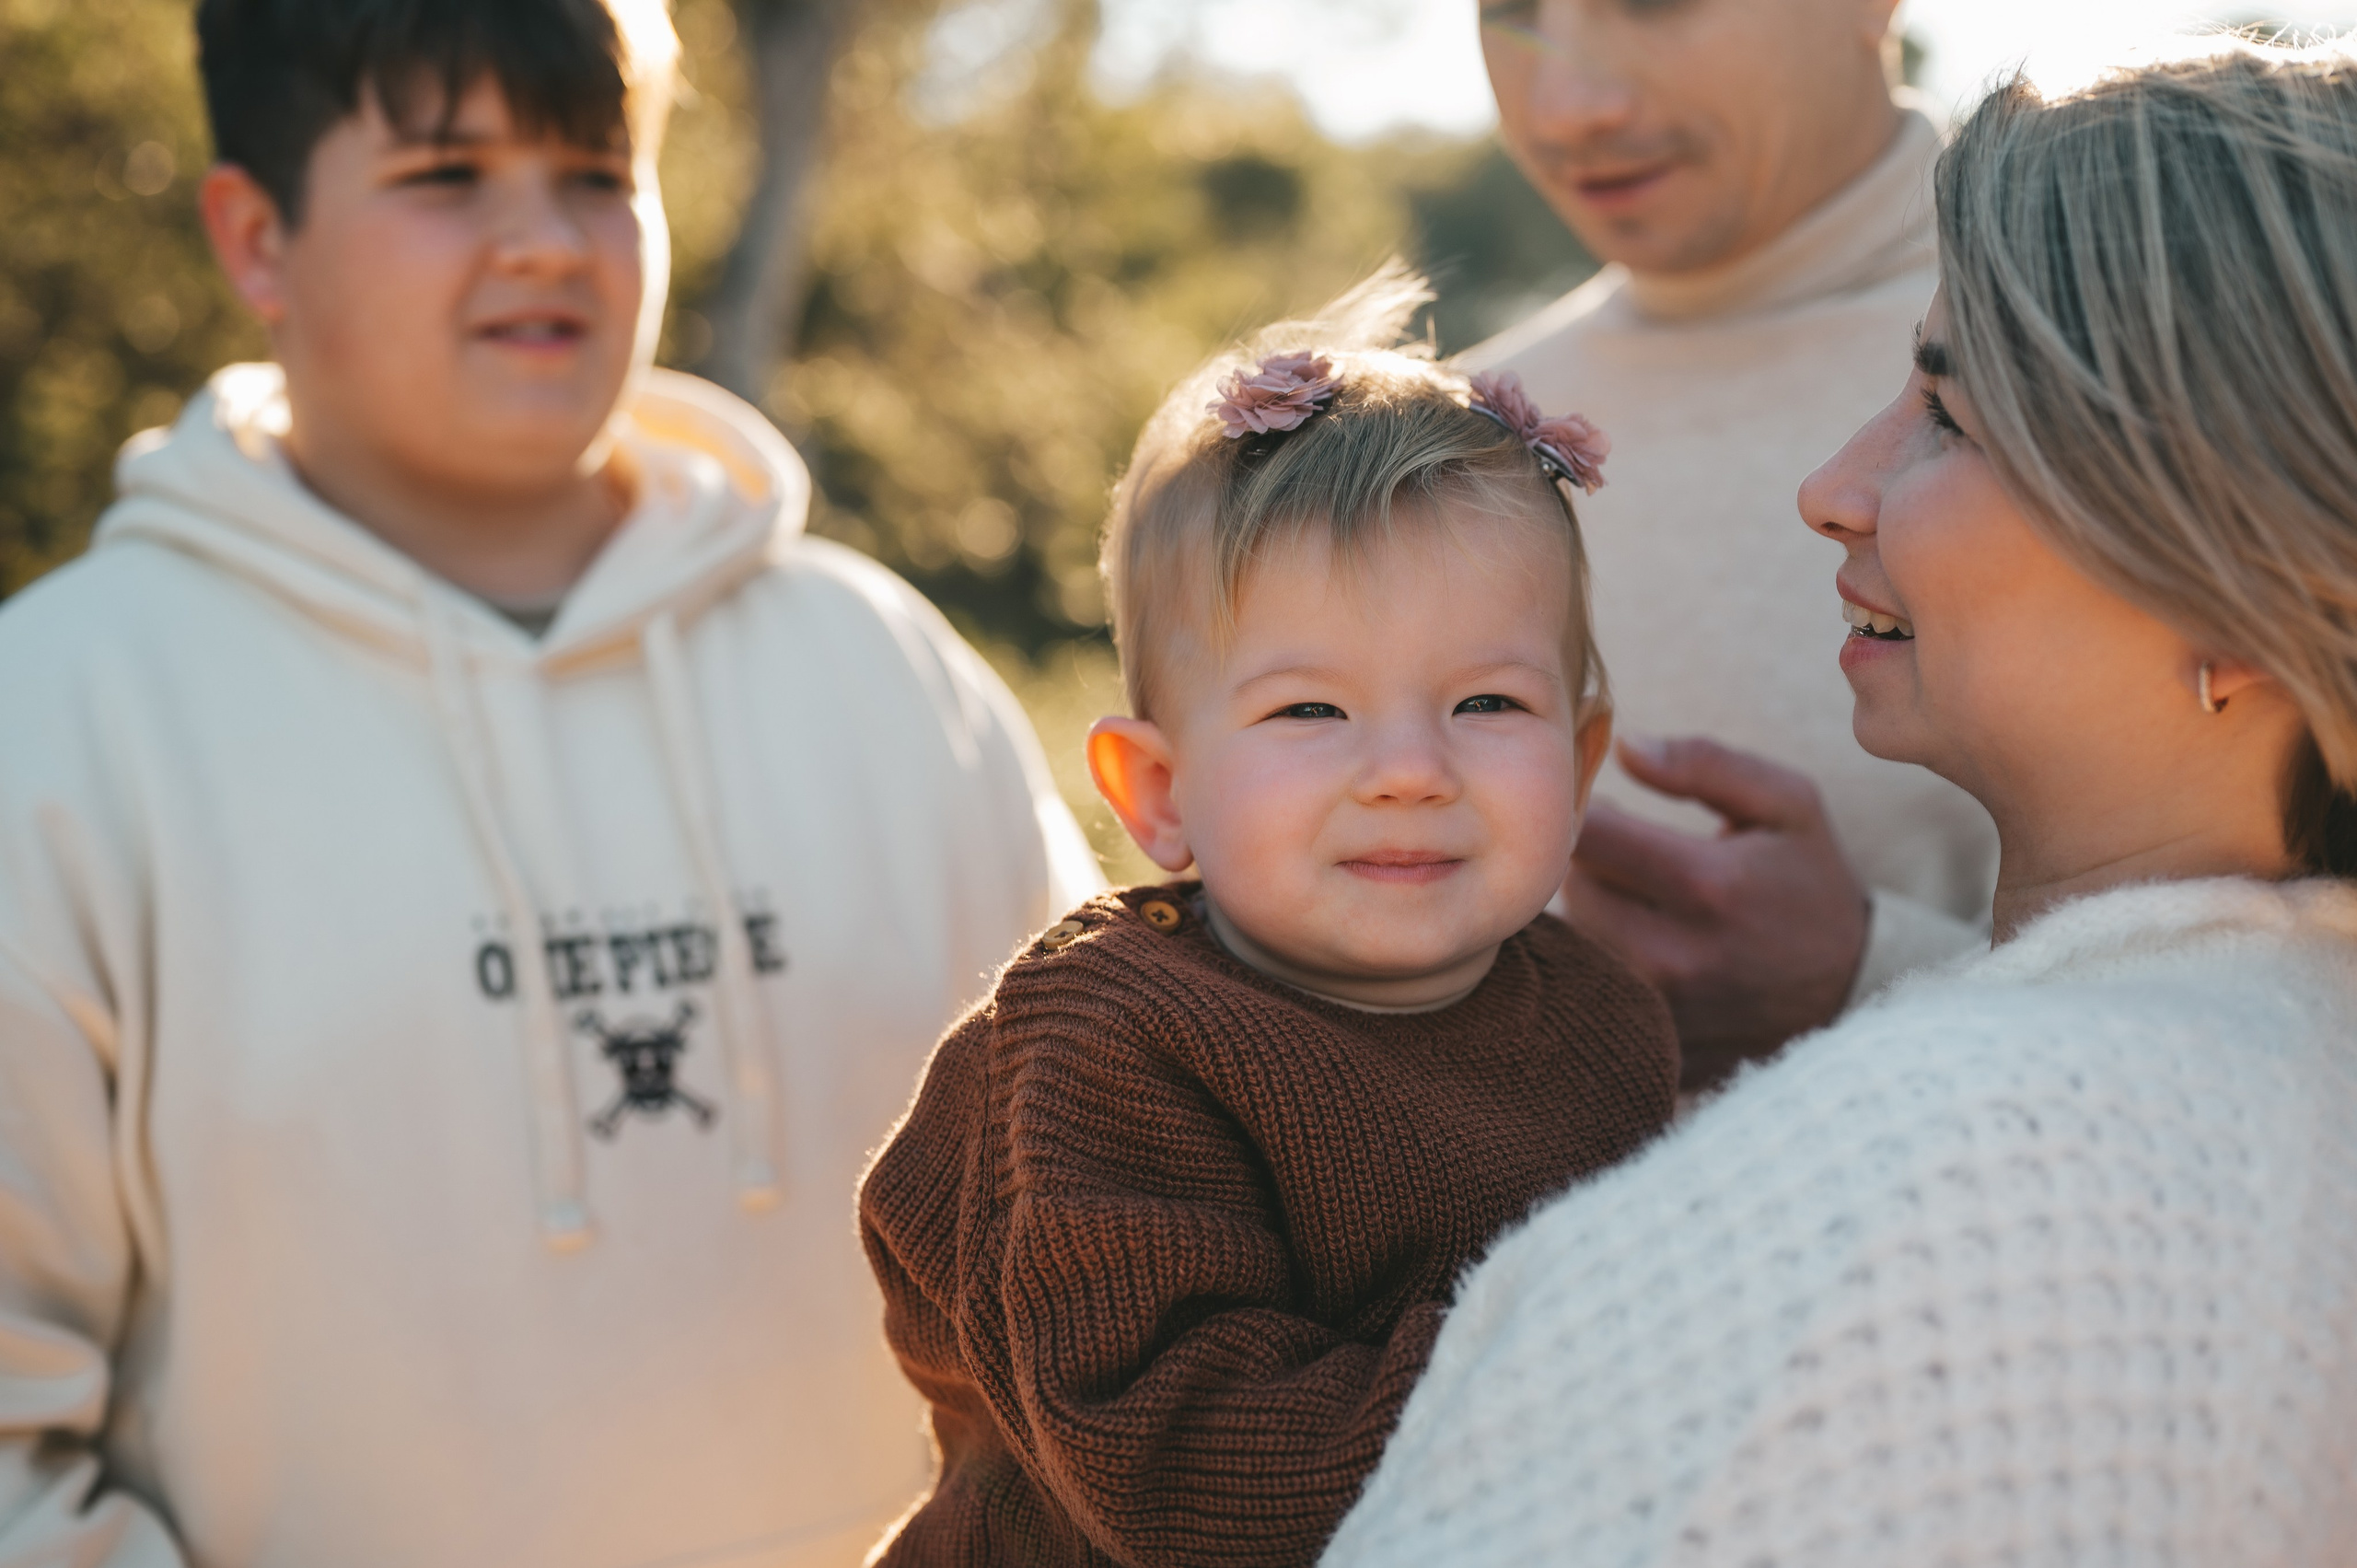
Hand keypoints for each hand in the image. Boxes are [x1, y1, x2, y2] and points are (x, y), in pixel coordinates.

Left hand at [1560, 735, 1868, 1091]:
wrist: (1852, 991)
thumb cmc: (1810, 881)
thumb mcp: (1787, 803)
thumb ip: (1704, 763)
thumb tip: (1624, 746)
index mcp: (1709, 886)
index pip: (1590, 834)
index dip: (1585, 808)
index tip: (1605, 805)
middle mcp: (1676, 955)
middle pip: (1573, 887)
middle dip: (1586, 859)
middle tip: (1620, 851)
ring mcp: (1661, 1009)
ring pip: (1576, 937)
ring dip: (1589, 909)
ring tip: (1633, 896)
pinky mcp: (1653, 1043)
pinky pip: (1593, 985)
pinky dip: (1601, 959)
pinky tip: (1636, 942)